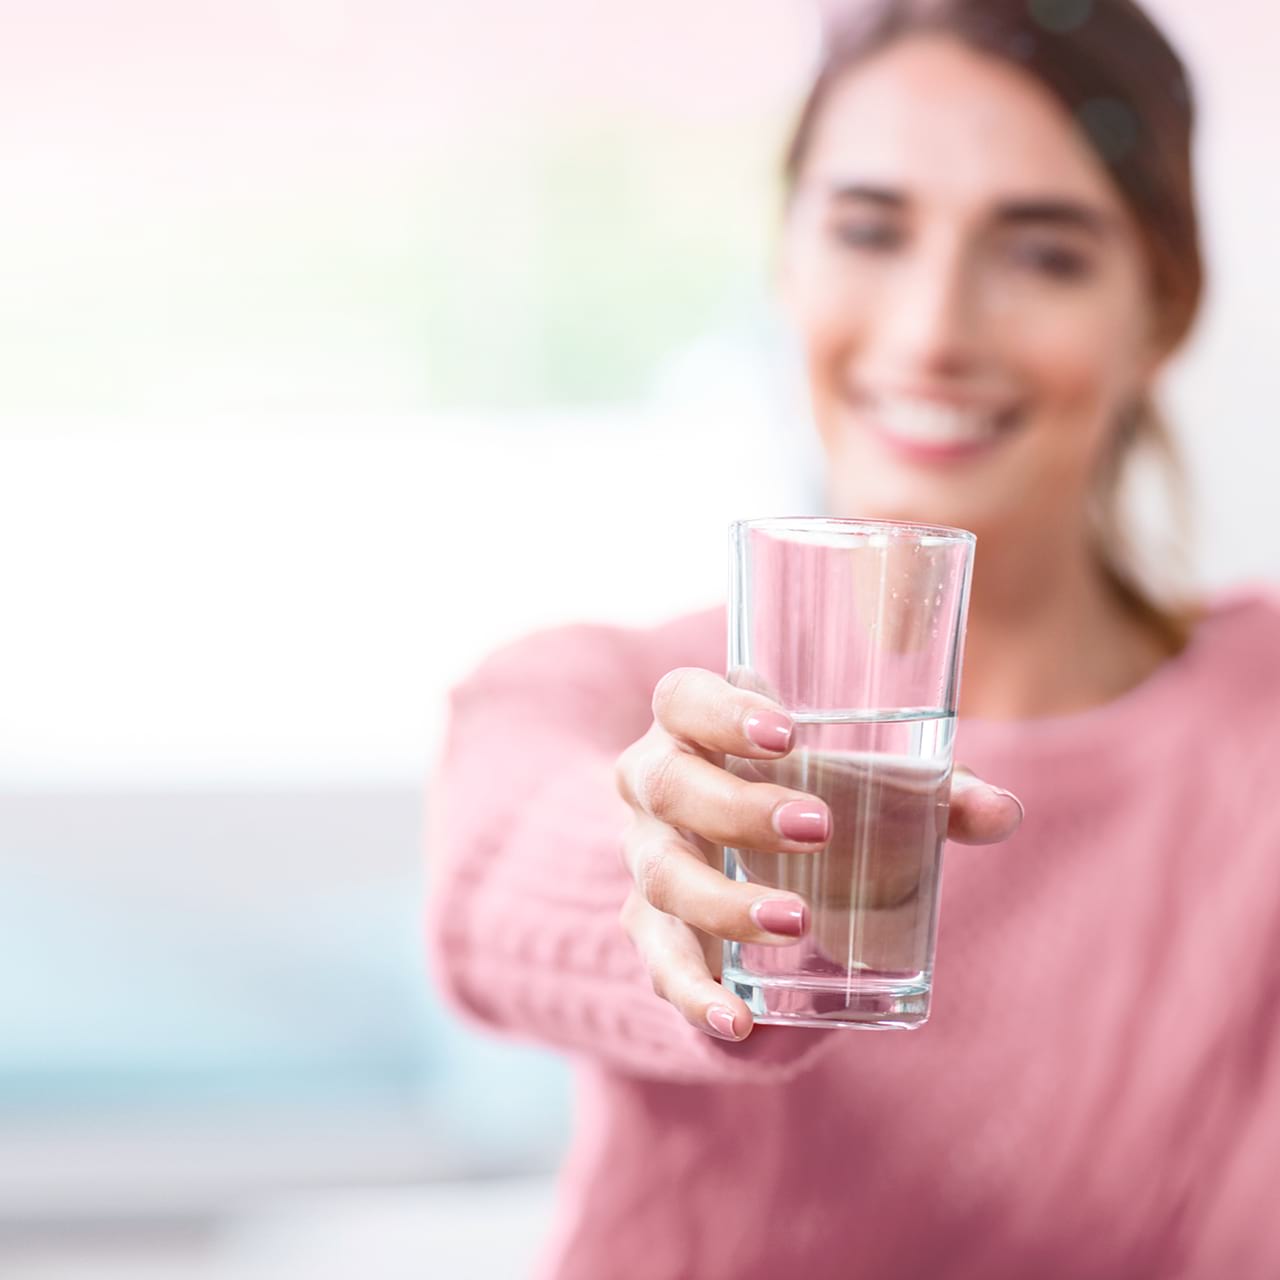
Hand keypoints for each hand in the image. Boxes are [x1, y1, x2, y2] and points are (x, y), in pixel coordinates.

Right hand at [613, 667, 1022, 1041]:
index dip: (721, 711)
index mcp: (694, 727)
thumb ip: (931, 794)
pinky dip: (694, 994)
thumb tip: (1004, 813)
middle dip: (738, 808)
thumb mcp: (860, 785)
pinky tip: (737, 1019)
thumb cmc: (807, 795)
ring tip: (798, 920)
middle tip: (819, 828)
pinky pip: (660, 963)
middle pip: (666, 784)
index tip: (788, 734)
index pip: (682, 699)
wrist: (736, 859)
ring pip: (662, 876)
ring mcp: (647, 857)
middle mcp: (655, 785)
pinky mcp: (651, 929)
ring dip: (724, 901)